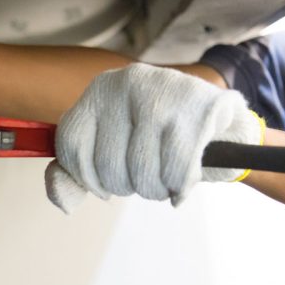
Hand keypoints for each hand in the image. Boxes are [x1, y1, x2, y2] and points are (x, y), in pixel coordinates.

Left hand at [45, 63, 264, 211]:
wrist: (221, 122)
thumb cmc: (157, 141)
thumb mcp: (110, 150)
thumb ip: (75, 176)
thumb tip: (64, 201)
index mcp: (99, 90)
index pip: (71, 144)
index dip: (85, 177)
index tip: (103, 185)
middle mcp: (126, 82)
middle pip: (106, 164)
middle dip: (126, 185)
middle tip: (144, 176)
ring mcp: (162, 91)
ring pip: (141, 171)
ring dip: (155, 189)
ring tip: (164, 176)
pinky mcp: (198, 107)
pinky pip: (175, 171)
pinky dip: (179, 187)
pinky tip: (183, 180)